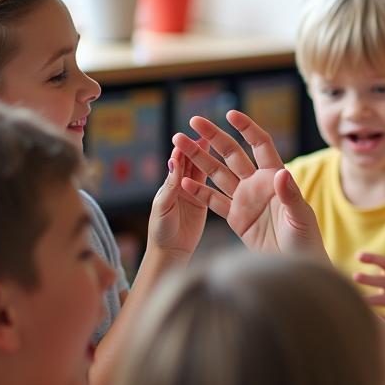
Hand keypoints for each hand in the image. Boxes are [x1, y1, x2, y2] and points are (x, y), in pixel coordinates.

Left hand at [146, 139, 208, 259]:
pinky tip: (223, 163)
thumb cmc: (161, 231)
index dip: (182, 150)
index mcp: (169, 186)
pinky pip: (211, 186)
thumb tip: (173, 160)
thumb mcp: (163, 206)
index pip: (177, 163)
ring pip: (201, 171)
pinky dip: (215, 174)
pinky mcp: (204, 203)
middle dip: (196, 148)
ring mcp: (193, 194)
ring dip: (206, 157)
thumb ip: (170, 184)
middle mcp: (181, 187)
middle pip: (190, 163)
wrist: (171, 252)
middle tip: (204, 132)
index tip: (188, 136)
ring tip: (214, 141)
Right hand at [171, 109, 324, 257]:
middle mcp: (258, 184)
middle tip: (194, 121)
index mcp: (275, 178)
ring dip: (199, 159)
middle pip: (233, 154)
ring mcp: (245, 200)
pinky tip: (183, 181)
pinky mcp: (236, 219)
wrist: (297, 268)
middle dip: (213, 137)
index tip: (230, 114)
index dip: (246, 128)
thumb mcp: (300, 217)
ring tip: (180, 143)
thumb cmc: (306, 241)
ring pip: (218, 174)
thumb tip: (281, 173)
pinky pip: (214, 202)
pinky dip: (199, 192)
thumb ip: (290, 195)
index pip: (260, 145)